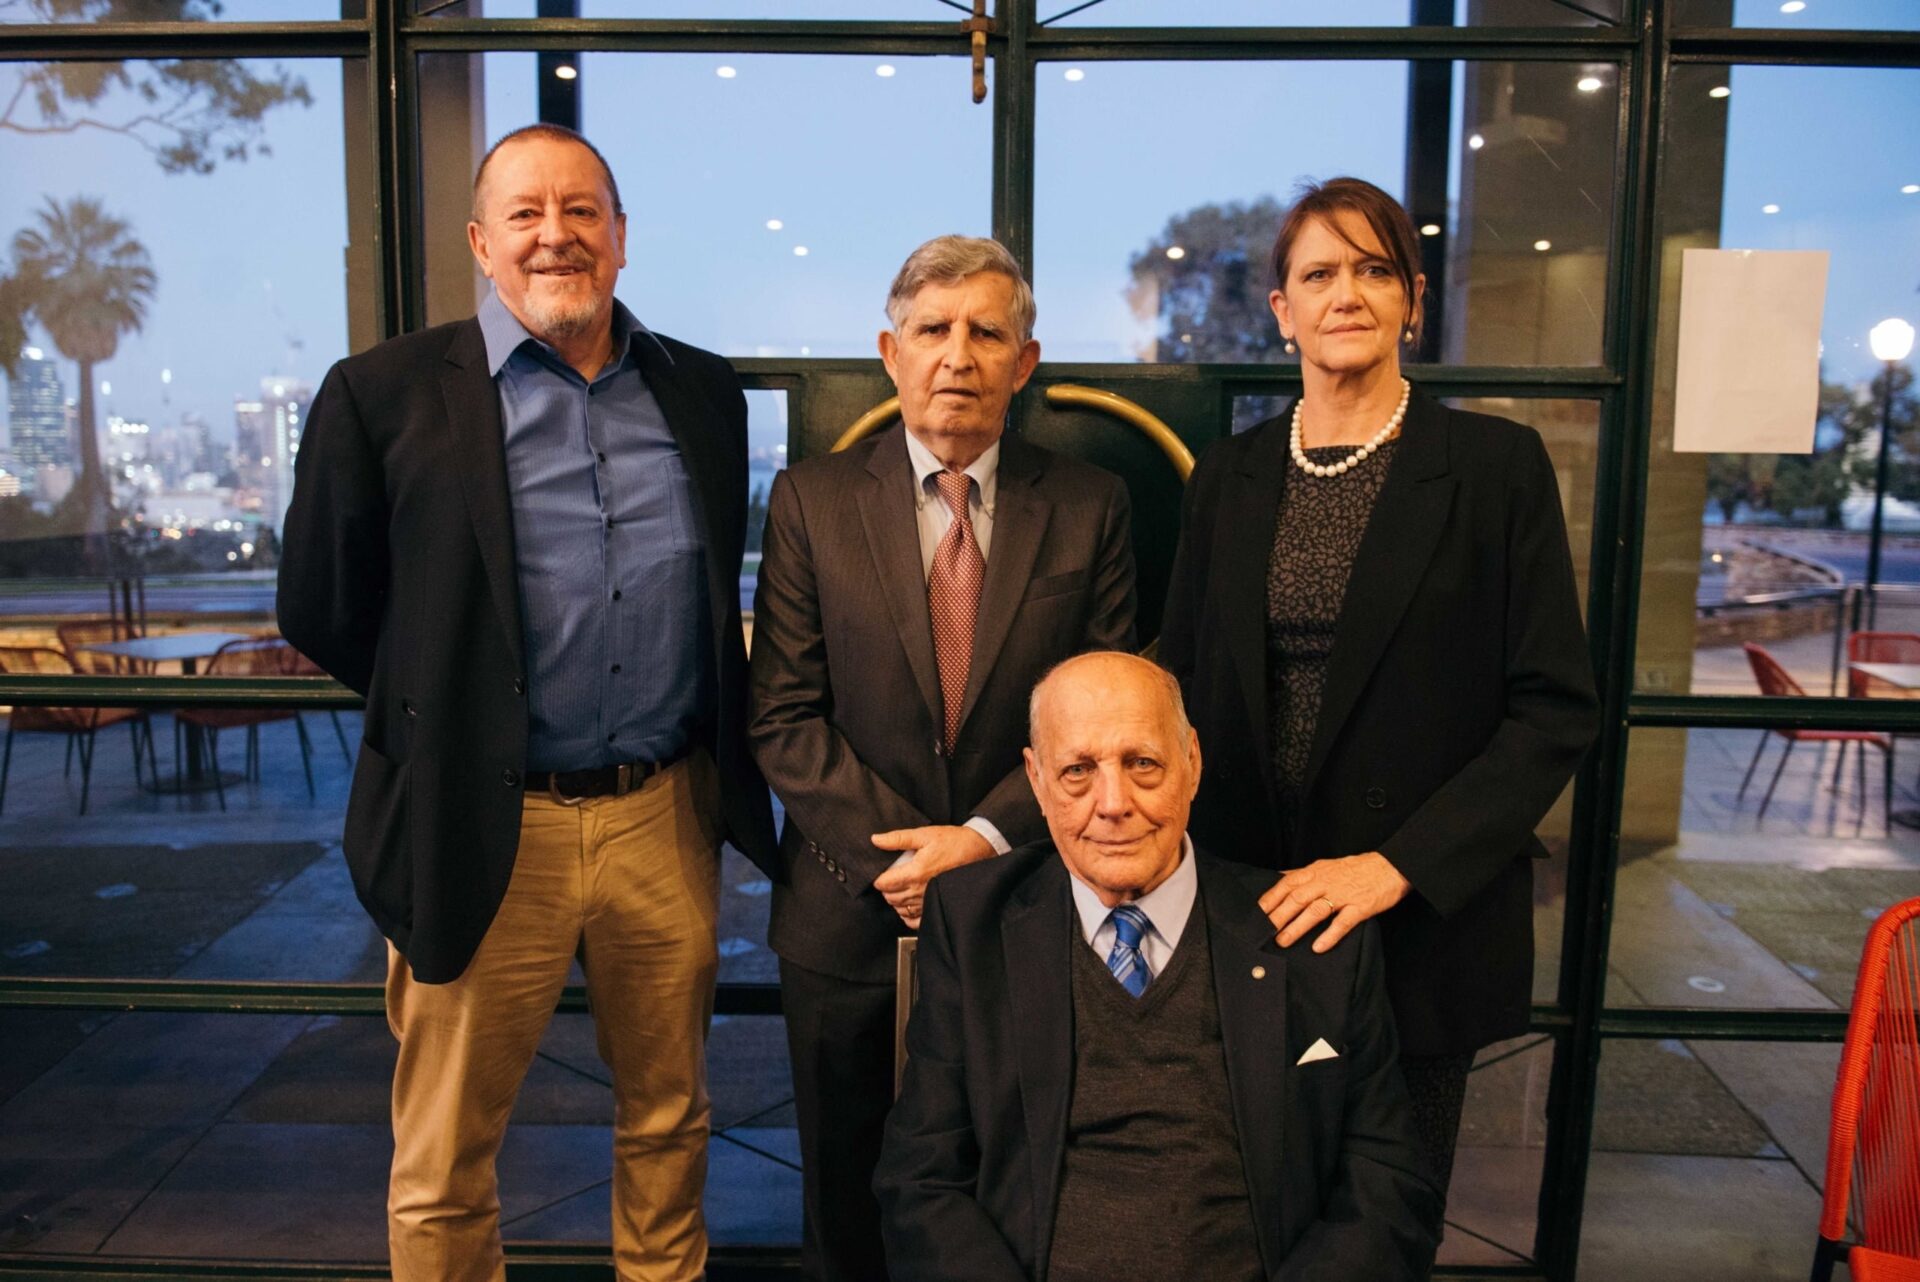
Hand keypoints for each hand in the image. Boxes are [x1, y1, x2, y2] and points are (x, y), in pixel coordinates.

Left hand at [869, 825, 995, 928]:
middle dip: (886, 889)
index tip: (880, 873)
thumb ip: (898, 839)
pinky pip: (915, 921)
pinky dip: (908, 915)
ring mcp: (928, 901)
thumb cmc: (954, 842)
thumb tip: (876, 839)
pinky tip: (909, 905)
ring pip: (901, 909)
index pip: (884, 884)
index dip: (878, 879)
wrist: (979, 851)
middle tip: (890, 879)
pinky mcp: (937, 906)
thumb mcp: (924, 835)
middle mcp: (920, 890)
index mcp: (915, 872)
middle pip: (890, 897)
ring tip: (900, 889)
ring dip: (896, 900)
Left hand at [1259, 853, 1411, 953]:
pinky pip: (1343, 923)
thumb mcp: (1327, 865)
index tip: (1256, 913)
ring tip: (1282, 941)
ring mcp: (1344, 895)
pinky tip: (1318, 946)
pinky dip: (1330, 935)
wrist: (1392, 866)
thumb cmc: (1358, 868)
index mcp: (1317, 871)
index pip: (1287, 884)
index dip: (1271, 899)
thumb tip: (1280, 877)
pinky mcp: (1361, 907)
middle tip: (1262, 931)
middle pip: (1296, 899)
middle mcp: (1327, 882)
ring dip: (1297, 927)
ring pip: (1315, 911)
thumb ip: (1304, 874)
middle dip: (1277, 916)